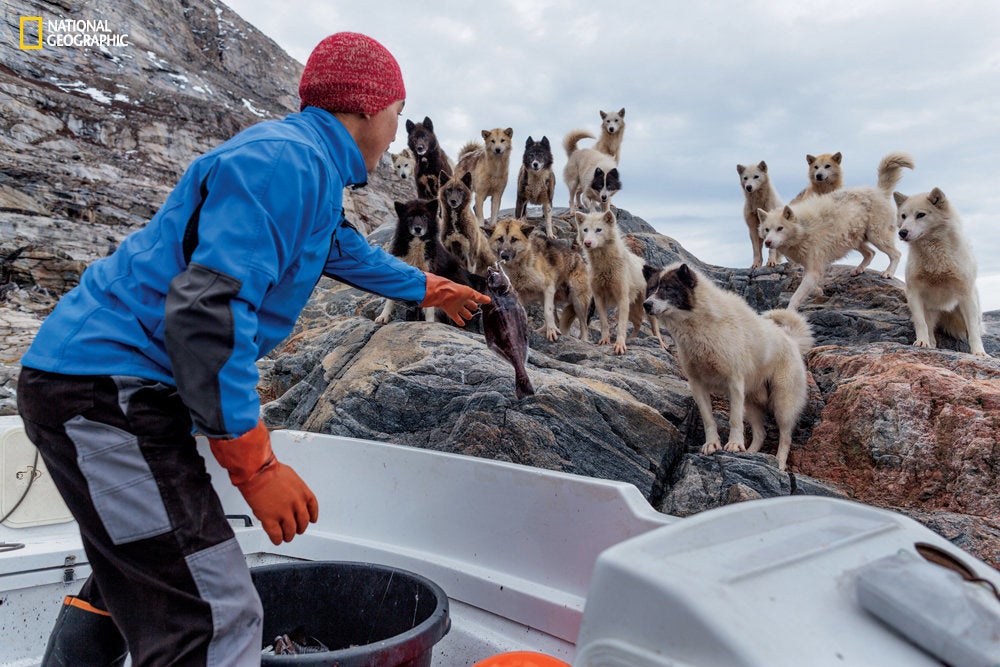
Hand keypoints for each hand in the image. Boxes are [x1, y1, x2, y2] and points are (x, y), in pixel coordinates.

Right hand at [209, 420, 318, 544]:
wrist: (257, 471)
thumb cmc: (269, 469)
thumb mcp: (290, 476)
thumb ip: (294, 488)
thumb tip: (291, 494)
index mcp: (303, 492)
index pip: (312, 508)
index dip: (312, 516)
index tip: (311, 520)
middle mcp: (296, 504)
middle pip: (303, 522)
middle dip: (300, 527)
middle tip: (296, 529)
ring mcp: (284, 513)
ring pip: (291, 531)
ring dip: (289, 535)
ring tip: (286, 536)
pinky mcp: (270, 519)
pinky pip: (276, 535)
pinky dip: (277, 539)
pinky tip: (276, 539)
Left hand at [420, 272, 489, 325]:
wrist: (442, 293)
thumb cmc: (456, 290)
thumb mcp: (470, 293)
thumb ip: (479, 298)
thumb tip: (489, 300)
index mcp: (466, 293)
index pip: (474, 297)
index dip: (478, 300)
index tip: (483, 302)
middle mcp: (461, 299)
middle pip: (467, 304)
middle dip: (471, 306)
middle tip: (475, 309)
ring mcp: (455, 305)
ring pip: (462, 311)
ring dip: (465, 314)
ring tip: (469, 317)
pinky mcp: (450, 311)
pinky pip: (456, 317)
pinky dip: (459, 321)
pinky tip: (462, 324)